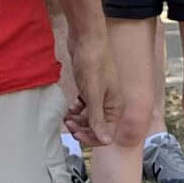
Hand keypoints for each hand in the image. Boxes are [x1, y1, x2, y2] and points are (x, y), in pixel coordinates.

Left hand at [64, 23, 119, 146]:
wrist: (86, 40)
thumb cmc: (92, 65)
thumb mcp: (93, 95)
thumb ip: (98, 119)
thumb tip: (107, 142)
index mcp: (116, 106)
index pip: (106, 133)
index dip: (91, 138)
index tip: (76, 135)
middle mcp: (111, 103)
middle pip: (98, 126)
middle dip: (82, 129)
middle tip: (68, 125)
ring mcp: (101, 95)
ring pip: (90, 117)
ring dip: (78, 120)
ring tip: (67, 116)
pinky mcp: (91, 88)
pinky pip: (85, 106)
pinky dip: (77, 109)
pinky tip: (71, 107)